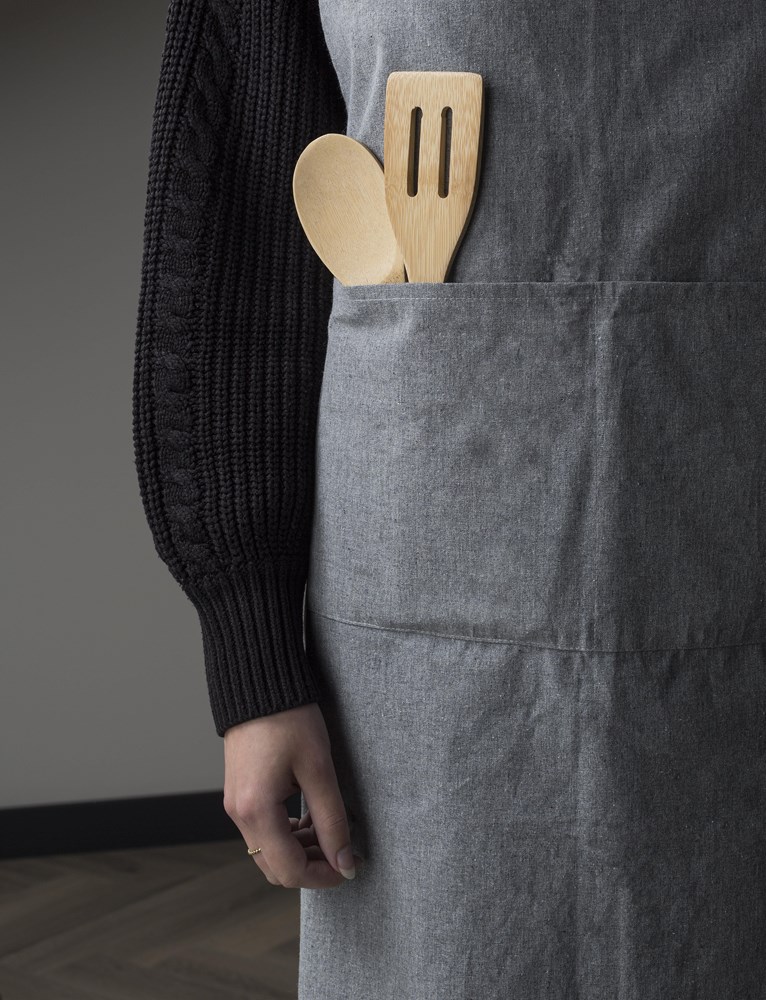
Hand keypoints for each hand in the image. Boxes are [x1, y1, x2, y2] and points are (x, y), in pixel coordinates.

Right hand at [223, 702, 362, 887]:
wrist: (258, 683)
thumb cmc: (289, 719)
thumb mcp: (319, 770)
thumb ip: (332, 821)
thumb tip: (344, 862)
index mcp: (256, 811)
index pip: (290, 870)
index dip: (324, 876)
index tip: (351, 866)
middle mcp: (239, 814)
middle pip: (275, 868)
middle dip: (313, 868)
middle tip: (345, 852)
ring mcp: (236, 805)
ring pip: (268, 851)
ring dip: (301, 851)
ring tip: (331, 831)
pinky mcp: (240, 794)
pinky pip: (262, 831)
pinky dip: (287, 834)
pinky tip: (311, 817)